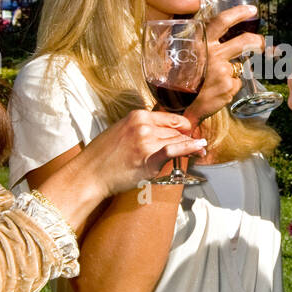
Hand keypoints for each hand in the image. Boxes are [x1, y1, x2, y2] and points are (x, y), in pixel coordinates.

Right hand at [66, 110, 203, 197]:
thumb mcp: (121, 131)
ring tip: (201, 149)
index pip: (169, 118)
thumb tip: (160, 132)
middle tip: (198, 143)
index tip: (189, 131)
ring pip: (177, 141)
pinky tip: (200, 147)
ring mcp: (146, 142)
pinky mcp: (148, 160)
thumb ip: (141, 128)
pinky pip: (174, 151)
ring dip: (190, 146)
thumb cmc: (102, 156)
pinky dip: (189, 148)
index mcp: (137, 116)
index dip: (182, 126)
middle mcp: (143, 126)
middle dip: (187, 137)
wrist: (89, 174)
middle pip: (175, 131)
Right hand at [184, 4, 262, 124]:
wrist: (177, 106)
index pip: (222, 21)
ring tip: (217, 81)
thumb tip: (219, 38)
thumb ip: (201, 46)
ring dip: (234, 72)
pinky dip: (229, 86)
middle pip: (245, 41)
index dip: (239, 13)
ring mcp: (223, 71)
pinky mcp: (228, 87)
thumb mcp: (185, 55)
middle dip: (258, 41)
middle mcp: (213, 55)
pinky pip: (236, 83)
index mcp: (201, 43)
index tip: (252, 10)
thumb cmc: (180, 80)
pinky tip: (216, 92)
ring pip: (240, 66)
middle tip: (261, 43)